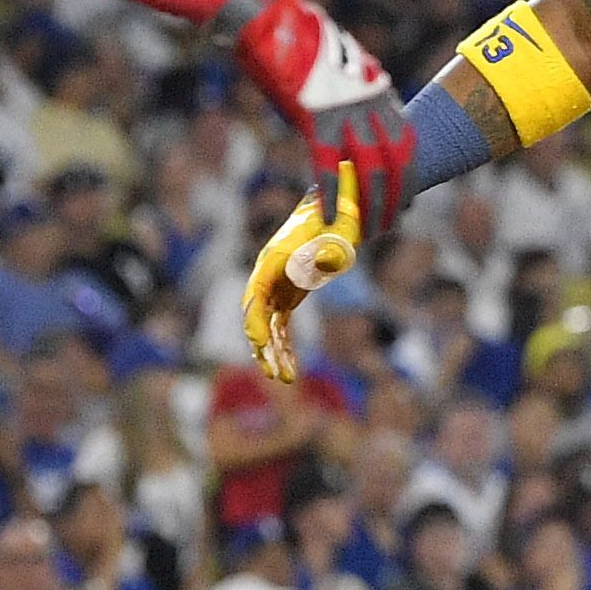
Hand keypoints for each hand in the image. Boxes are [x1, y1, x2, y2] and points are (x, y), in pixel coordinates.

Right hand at [218, 0, 410, 237]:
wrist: (264, 12)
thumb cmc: (291, 34)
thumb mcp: (331, 61)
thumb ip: (344, 90)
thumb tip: (340, 115)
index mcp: (375, 86)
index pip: (403, 140)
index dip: (407, 174)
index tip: (405, 198)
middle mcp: (368, 100)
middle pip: (394, 161)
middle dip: (394, 197)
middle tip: (389, 223)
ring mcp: (344, 110)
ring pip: (369, 171)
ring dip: (371, 206)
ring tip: (368, 231)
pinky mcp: (315, 118)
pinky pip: (328, 167)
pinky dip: (331, 196)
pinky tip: (330, 217)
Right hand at [242, 163, 367, 383]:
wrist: (334, 211)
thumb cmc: (335, 220)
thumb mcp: (336, 233)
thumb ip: (329, 250)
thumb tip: (324, 263)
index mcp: (274, 259)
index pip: (256, 293)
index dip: (255, 319)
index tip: (259, 342)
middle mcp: (268, 274)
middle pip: (256, 314)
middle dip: (262, 344)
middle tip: (272, 371)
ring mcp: (275, 286)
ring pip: (267, 325)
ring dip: (273, 352)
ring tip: (284, 379)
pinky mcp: (286, 296)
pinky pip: (280, 326)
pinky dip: (284, 346)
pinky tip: (290, 368)